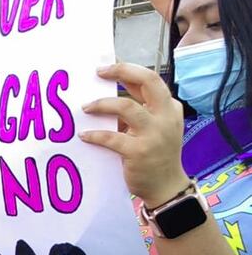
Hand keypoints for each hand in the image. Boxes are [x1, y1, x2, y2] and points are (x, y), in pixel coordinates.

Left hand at [81, 63, 188, 207]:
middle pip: (148, 81)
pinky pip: (112, 137)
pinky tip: (84, 135)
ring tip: (86, 108)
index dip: (127, 69)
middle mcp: (166, 116)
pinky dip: (95, 135)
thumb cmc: (155, 154)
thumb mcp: (153, 127)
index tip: (105, 67)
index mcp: (169, 108)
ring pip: (126, 107)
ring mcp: (154, 134)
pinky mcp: (139, 151)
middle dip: (122, 71)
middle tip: (99, 72)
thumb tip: (111, 87)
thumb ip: (137, 109)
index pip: (150, 79)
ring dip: (102, 104)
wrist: (166, 186)